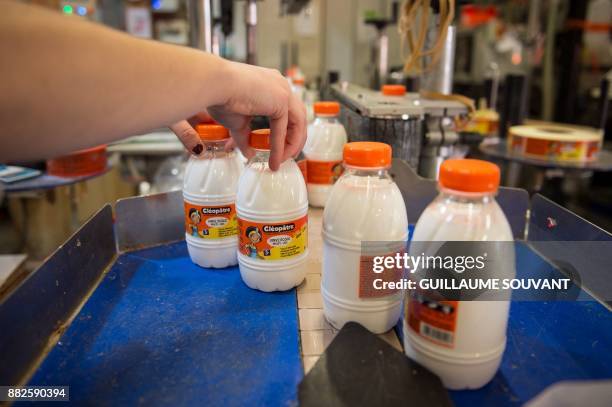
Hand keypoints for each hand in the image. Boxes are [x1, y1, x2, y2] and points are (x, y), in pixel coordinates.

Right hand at [170, 61, 306, 170]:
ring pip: (297, 123)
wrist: (213, 84)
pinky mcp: (281, 99)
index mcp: (271, 85)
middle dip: (295, 139)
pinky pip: (283, 128)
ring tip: (282, 162)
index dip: (286, 132)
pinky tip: (274, 160)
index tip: (280, 149)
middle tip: (288, 157)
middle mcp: (280, 85)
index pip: (287, 111)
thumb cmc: (219, 97)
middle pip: (298, 117)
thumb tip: (249, 155)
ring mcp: (282, 90)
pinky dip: (280, 146)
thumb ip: (245, 138)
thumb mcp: (236, 122)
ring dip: (291, 145)